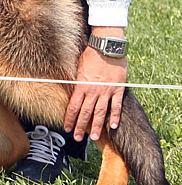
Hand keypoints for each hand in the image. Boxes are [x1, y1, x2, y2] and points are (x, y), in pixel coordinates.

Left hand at [64, 26, 126, 142]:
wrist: (107, 47)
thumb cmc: (91, 54)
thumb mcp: (78, 67)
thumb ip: (76, 80)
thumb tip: (70, 89)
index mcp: (81, 85)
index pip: (74, 106)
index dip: (70, 118)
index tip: (66, 127)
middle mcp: (93, 90)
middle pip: (86, 112)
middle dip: (80, 126)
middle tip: (77, 138)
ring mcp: (106, 91)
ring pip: (100, 112)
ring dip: (96, 126)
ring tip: (93, 137)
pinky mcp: (118, 89)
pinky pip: (116, 106)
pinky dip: (115, 117)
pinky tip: (113, 126)